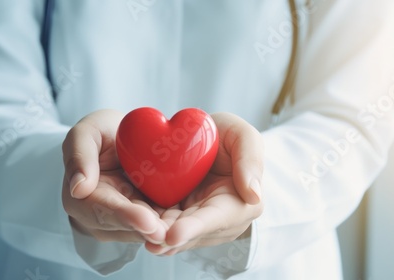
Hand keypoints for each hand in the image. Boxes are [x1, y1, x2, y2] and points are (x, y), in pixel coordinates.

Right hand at [62, 109, 166, 243]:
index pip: (102, 209)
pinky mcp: (143, 222)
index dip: (124, 215)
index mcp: (82, 196)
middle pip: (124, 227)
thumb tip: (78, 188)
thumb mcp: (86, 131)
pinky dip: (169, 226)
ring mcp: (121, 223)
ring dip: (160, 233)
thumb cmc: (102, 133)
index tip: (145, 219)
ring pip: (142, 232)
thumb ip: (79, 154)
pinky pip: (156, 226)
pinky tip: (185, 226)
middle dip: (146, 231)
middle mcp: (98, 217)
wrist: (123, 139)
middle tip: (167, 233)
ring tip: (179, 233)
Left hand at [145, 112, 263, 254]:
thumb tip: (254, 196)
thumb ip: (251, 158)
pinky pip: (167, 229)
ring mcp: (202, 225)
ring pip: (179, 237)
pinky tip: (139, 231)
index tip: (174, 234)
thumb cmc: (225, 135)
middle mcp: (224, 221)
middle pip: (195, 233)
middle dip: (171, 238)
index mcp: (242, 203)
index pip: (218, 218)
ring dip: (160, 239)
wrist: (205, 139)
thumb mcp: (242, 135)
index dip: (195, 227)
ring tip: (142, 238)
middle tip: (149, 240)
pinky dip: (154, 231)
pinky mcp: (182, 222)